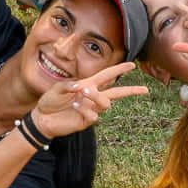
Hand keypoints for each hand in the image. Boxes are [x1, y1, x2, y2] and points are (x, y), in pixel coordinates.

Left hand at [29, 61, 148, 139]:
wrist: (42, 118)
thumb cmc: (50, 100)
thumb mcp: (57, 88)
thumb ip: (70, 85)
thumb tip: (83, 86)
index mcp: (88, 84)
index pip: (107, 76)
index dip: (120, 70)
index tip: (132, 66)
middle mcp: (92, 97)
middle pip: (117, 93)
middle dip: (131, 90)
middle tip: (145, 89)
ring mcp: (91, 109)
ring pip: (105, 103)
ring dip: (96, 96)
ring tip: (82, 93)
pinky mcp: (86, 121)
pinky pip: (93, 115)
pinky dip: (84, 109)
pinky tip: (74, 107)